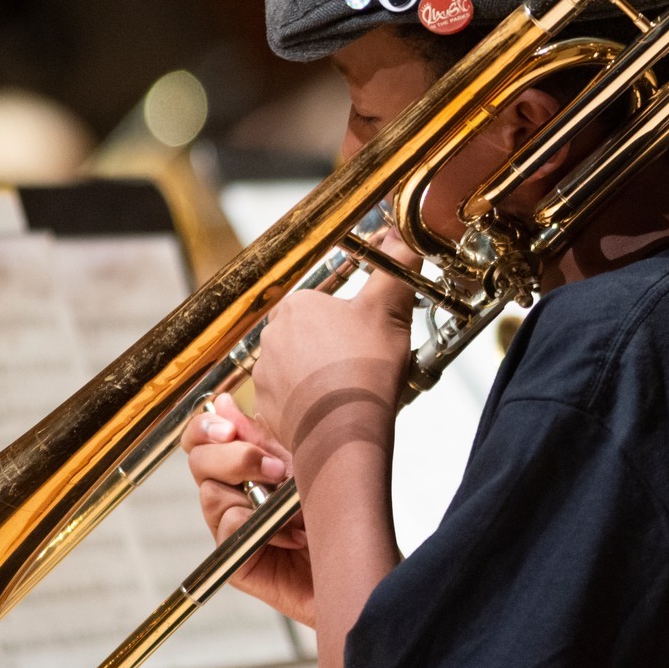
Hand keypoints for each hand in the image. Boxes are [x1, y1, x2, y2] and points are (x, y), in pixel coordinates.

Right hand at [185, 392, 314, 624]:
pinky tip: (296, 535)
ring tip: (295, 504)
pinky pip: (231, 529)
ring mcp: (231, 529)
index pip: (200, 440)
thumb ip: (261, 435)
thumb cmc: (335, 511)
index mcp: (241, 466)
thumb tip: (222, 401)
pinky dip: (265, 527)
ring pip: (212, 495)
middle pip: (199, 462)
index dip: (203, 429)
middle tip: (276, 468)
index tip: (228, 428)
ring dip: (256, 494)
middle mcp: (231, 495)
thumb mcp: (302, 460)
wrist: (358, 560)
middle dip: (235, 458)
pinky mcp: (237, 561)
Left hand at [254, 236, 419, 483]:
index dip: (349, 319)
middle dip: (332, 346)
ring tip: (350, 388)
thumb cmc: (364, 370)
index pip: (322, 303)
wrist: (344, 431)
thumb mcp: (390, 308)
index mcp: (299, 306)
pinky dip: (308, 402)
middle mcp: (273, 336)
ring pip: (297, 366)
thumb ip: (396, 265)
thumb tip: (402, 235)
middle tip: (363, 361)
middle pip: (309, 334)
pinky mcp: (267, 407)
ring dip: (319, 374)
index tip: (367, 334)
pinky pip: (289, 398)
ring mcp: (266, 374)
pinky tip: (333, 409)